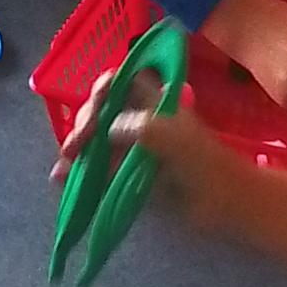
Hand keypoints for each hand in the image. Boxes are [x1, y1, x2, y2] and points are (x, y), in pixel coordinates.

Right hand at [55, 88, 241, 229]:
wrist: (225, 205)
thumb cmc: (206, 164)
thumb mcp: (175, 138)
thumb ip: (141, 128)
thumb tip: (107, 130)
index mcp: (154, 100)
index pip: (120, 80)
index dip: (103, 88)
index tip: (96, 107)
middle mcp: (139, 118)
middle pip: (100, 110)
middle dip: (84, 122)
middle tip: (77, 146)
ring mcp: (131, 147)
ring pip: (93, 139)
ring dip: (75, 148)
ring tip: (64, 166)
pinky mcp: (125, 175)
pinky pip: (95, 168)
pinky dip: (77, 172)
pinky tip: (61, 178)